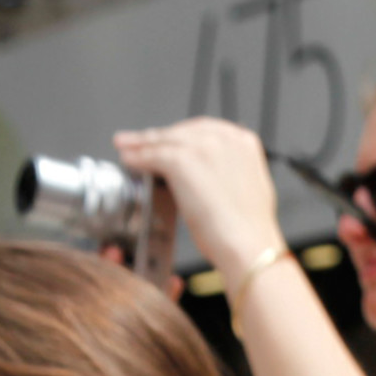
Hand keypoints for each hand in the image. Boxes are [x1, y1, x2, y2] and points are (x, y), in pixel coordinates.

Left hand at [111, 119, 282, 283]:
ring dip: (140, 144)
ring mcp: (202, 146)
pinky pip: (151, 155)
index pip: (203, 130)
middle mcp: (224, 138)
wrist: (248, 244)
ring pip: (162, 141)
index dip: (180, 135)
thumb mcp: (249, 189)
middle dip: (157, 136)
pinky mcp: (181, 160)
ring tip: (126, 147)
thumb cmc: (250, 229)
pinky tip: (128, 161)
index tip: (168, 139)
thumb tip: (212, 176)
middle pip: (180, 132)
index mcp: (244, 141)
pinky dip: (137, 158)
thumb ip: (231, 172)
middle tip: (139, 141)